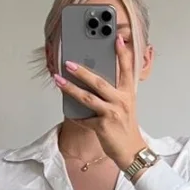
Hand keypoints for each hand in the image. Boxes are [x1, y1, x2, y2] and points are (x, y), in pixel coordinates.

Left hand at [53, 34, 145, 170]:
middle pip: (99, 82)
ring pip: (88, 98)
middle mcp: (121, 101)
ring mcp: (112, 113)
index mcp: (128, 93)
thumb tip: (93, 81)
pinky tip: (67, 110)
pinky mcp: (102, 126)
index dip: (123, 53)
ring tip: (58, 80)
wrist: (131, 151)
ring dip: (71, 88)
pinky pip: (84, 119)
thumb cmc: (125, 127)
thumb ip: (113, 92)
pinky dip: (75, 115)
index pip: (127, 69)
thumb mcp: (125, 105)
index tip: (118, 38)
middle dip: (82, 71)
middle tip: (68, 62)